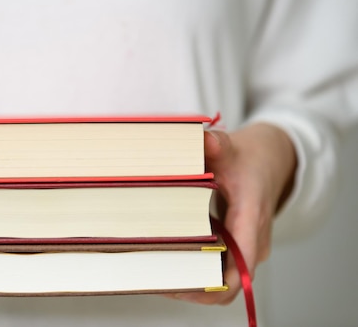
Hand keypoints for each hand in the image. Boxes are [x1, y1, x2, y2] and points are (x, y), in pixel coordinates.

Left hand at [166, 123, 295, 304]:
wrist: (271, 160)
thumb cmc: (248, 158)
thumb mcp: (230, 146)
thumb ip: (215, 144)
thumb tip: (203, 141)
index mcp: (252, 218)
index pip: (240, 270)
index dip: (210, 285)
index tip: (179, 285)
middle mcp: (253, 241)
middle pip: (227, 283)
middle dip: (192, 286)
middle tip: (155, 278)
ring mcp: (247, 247)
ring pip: (222, 278)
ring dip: (192, 279)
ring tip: (155, 270)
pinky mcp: (239, 247)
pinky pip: (220, 268)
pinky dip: (196, 268)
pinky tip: (168, 258)